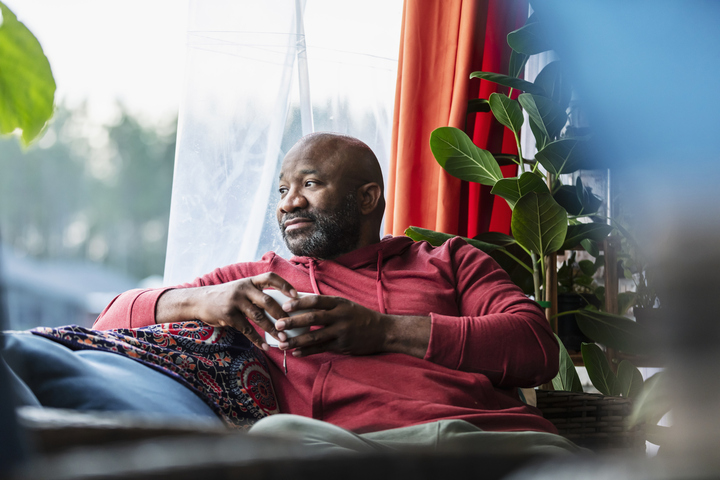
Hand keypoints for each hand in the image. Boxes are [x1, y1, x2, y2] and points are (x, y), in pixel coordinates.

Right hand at [158, 273, 297, 350]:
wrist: (199, 300)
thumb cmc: (226, 296)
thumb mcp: (241, 289)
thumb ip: (257, 294)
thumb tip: (282, 307)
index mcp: (249, 281)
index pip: (270, 278)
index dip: (285, 285)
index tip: (296, 295)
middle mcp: (243, 289)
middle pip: (267, 300)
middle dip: (282, 313)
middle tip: (294, 324)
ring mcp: (235, 302)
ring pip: (259, 317)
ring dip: (273, 329)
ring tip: (283, 339)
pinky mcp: (229, 316)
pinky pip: (247, 329)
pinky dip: (257, 339)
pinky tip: (265, 347)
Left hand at [274, 295, 389, 356]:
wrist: (383, 331)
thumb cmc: (360, 317)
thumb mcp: (346, 305)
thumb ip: (328, 306)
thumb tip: (303, 305)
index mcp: (339, 303)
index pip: (316, 301)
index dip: (299, 303)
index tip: (285, 306)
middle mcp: (340, 316)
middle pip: (312, 318)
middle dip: (293, 322)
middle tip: (277, 325)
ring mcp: (342, 332)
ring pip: (315, 336)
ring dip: (297, 340)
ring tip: (282, 344)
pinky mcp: (343, 345)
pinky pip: (322, 348)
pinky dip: (308, 351)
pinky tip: (296, 353)